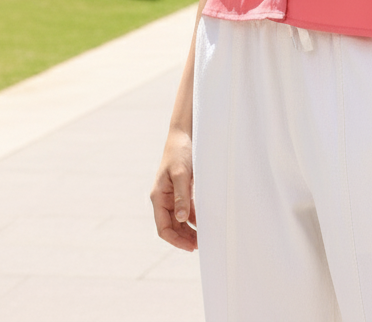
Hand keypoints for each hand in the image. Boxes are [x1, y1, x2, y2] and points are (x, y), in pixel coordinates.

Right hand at [150, 127, 196, 251]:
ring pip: (179, 220)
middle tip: (200, 245)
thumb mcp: (181, 174)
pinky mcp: (182, 190)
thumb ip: (181, 196)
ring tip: (203, 237)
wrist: (184, 134)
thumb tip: (180, 219)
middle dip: (184, 238)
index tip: (191, 246)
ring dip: (189, 230)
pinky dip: (194, 218)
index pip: (163, 228)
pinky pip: (186, 209)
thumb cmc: (180, 152)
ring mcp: (172, 195)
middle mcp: (163, 198)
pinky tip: (204, 222)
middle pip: (171, 227)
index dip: (176, 240)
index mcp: (158, 197)